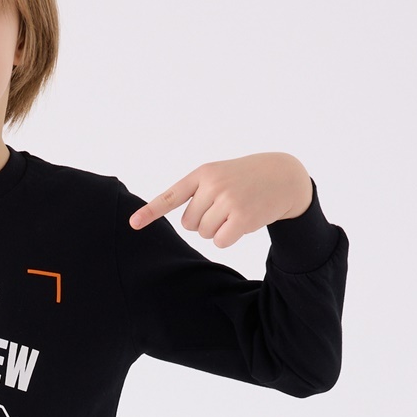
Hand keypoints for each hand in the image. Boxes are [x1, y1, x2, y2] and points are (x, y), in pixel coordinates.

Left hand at [128, 153, 311, 249]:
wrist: (282, 176)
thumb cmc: (245, 179)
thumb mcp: (220, 174)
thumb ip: (199, 193)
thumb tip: (189, 224)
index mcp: (202, 173)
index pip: (171, 196)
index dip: (151, 212)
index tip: (133, 223)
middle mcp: (212, 185)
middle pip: (189, 224)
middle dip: (204, 222)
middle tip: (225, 207)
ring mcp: (227, 200)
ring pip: (204, 234)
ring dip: (217, 230)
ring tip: (235, 211)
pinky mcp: (241, 217)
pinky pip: (219, 242)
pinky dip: (228, 238)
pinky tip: (242, 223)